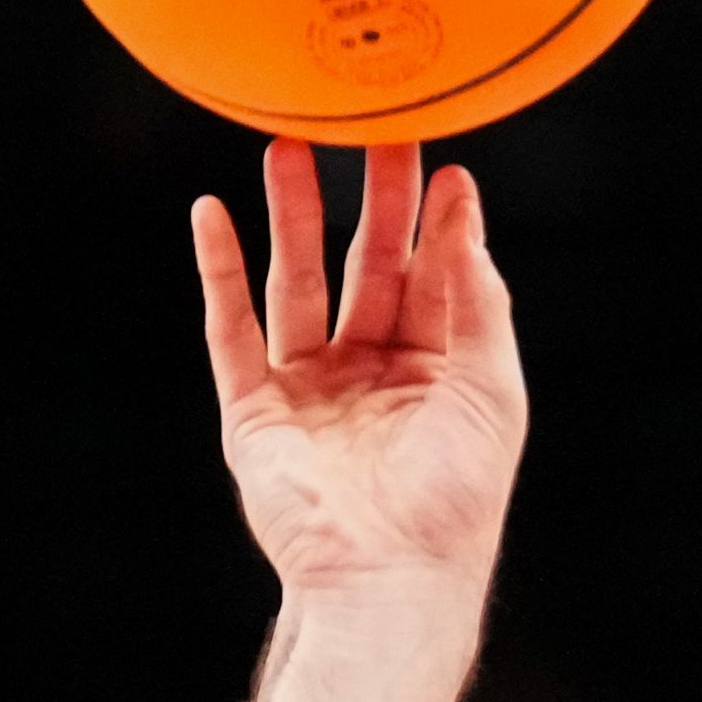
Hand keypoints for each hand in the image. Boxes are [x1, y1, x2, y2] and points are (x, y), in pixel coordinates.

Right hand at [191, 138, 523, 600]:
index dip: (435, 218)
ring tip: (285, 144)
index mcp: (432, 370)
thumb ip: (479, 300)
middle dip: (365, 197)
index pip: (431, 274)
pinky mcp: (255, 413)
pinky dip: (219, 273)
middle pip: (364, 264)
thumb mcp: (491, 387)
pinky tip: (211, 215)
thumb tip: (463, 214)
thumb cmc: (456, 497)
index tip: (440, 158)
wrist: (390, 577)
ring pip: (295, 283)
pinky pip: (230, 330)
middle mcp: (368, 373)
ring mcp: (308, 391)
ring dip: (290, 216)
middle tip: (365, 124)